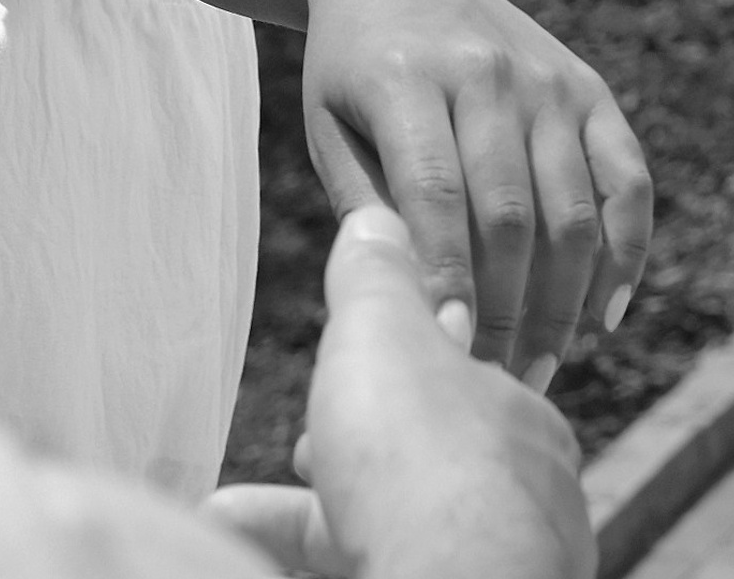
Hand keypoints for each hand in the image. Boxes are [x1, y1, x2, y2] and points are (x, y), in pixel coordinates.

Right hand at [204, 206, 594, 578]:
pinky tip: (230, 534)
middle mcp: (528, 505)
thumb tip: (378, 214)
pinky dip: (299, 555)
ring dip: (307, 516)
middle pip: (422, 464)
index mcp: (523, 423)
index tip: (334, 383)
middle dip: (345, 455)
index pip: (454, 386)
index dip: (384, 378)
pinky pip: (372, 570)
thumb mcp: (382, 333)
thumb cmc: (422, 461)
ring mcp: (499, 570)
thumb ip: (376, 275)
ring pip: (396, 528)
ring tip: (230, 511)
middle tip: (298, 451)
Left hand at [302, 0, 650, 386]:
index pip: (434, 193)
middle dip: (506, 307)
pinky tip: (603, 311)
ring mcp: (544, 79)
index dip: (446, 274)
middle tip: (494, 376)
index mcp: (403, 76)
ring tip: (541, 361)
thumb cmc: (350, 62)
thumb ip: (363, 202)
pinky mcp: (588, 88)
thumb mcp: (328, 120)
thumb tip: (403, 299)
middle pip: (510, 213)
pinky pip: (625, 180)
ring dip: (564, 300)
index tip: (448, 345)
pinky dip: (625, 252)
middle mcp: (482, 72)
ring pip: (572, 209)